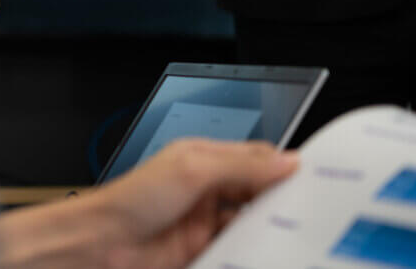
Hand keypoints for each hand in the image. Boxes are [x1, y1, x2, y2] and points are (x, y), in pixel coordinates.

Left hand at [0, 140, 297, 268]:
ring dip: (271, 231)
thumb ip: (242, 166)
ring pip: (253, 225)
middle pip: (259, 194)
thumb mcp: (192, 169)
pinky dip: (255, 253)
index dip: (284, 168)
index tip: (317, 178)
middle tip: (317, 212)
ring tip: (301, 237)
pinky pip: (240, 252)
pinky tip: (271, 256)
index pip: (257, 159)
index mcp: (205, 158)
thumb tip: (287, 161)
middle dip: (284, 201)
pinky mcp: (204, 252)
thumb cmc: (132, 198)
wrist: (98, 245)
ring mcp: (206, 223)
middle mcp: (208, 189)